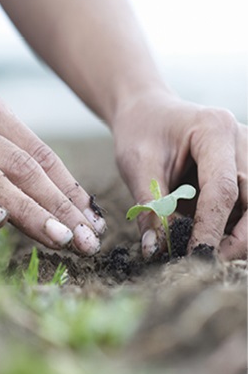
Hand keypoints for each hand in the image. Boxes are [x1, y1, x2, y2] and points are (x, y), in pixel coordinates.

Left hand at [112, 90, 246, 259]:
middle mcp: (242, 140)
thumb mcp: (137, 166)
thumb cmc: (140, 132)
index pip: (223, 189)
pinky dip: (230, 225)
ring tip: (199, 247)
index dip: (211, 228)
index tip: (194, 256)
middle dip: (238, 239)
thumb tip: (155, 250)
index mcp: (214, 130)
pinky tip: (204, 232)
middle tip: (205, 261)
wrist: (147, 111)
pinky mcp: (245, 169)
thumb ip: (150, 207)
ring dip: (236, 234)